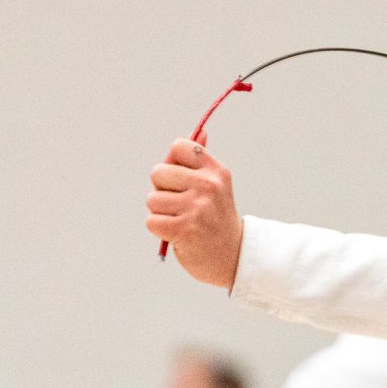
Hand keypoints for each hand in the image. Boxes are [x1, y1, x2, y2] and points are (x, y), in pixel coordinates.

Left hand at [146, 133, 243, 288]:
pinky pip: (152, 221)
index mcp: (216, 171)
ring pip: (152, 199)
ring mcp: (197, 207)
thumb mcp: (217, 186)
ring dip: (161, 213)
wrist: (234, 256)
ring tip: (181, 220)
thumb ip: (201, 161)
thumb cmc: (217, 219)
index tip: (183, 181)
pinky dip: (160, 230)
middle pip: (158, 173)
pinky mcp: (184, 228)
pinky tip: (178, 233)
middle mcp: (208, 185)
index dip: (172, 164)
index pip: (178, 147)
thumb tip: (202, 131)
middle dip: (163, 190)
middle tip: (182, 205)